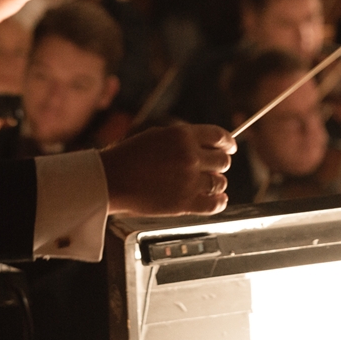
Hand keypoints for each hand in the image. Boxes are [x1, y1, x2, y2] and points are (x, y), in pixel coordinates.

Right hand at [101, 124, 235, 215]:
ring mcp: (189, 181)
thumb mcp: (158, 135)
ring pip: (220, 182)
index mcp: (183, 136)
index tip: (230, 148)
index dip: (228, 143)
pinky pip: (214, 204)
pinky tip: (218, 200)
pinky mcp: (185, 203)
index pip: (219, 136)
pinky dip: (219, 202)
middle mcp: (190, 157)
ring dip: (216, 183)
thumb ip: (184, 139)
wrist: (110, 180)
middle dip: (219, 164)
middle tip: (213, 168)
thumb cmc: (129, 156)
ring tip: (209, 185)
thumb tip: (208, 145)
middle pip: (223, 161)